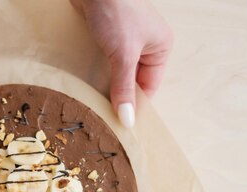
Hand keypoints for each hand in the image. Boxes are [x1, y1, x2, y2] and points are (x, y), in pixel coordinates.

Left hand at [71, 0, 173, 126]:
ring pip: (116, 72)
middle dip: (119, 97)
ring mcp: (124, 39)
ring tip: (94, 106)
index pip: (150, 86)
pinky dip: (95, 74)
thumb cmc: (116, 11)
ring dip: (105, 86)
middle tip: (104, 119)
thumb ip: (124, 88)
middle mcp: (145, 44)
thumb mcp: (123, 55)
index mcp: (160, 47)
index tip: (121, 125)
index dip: (136, 106)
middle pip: (132, 81)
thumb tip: (128, 120)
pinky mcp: (104, 36)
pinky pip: (103, 62)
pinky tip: (85, 87)